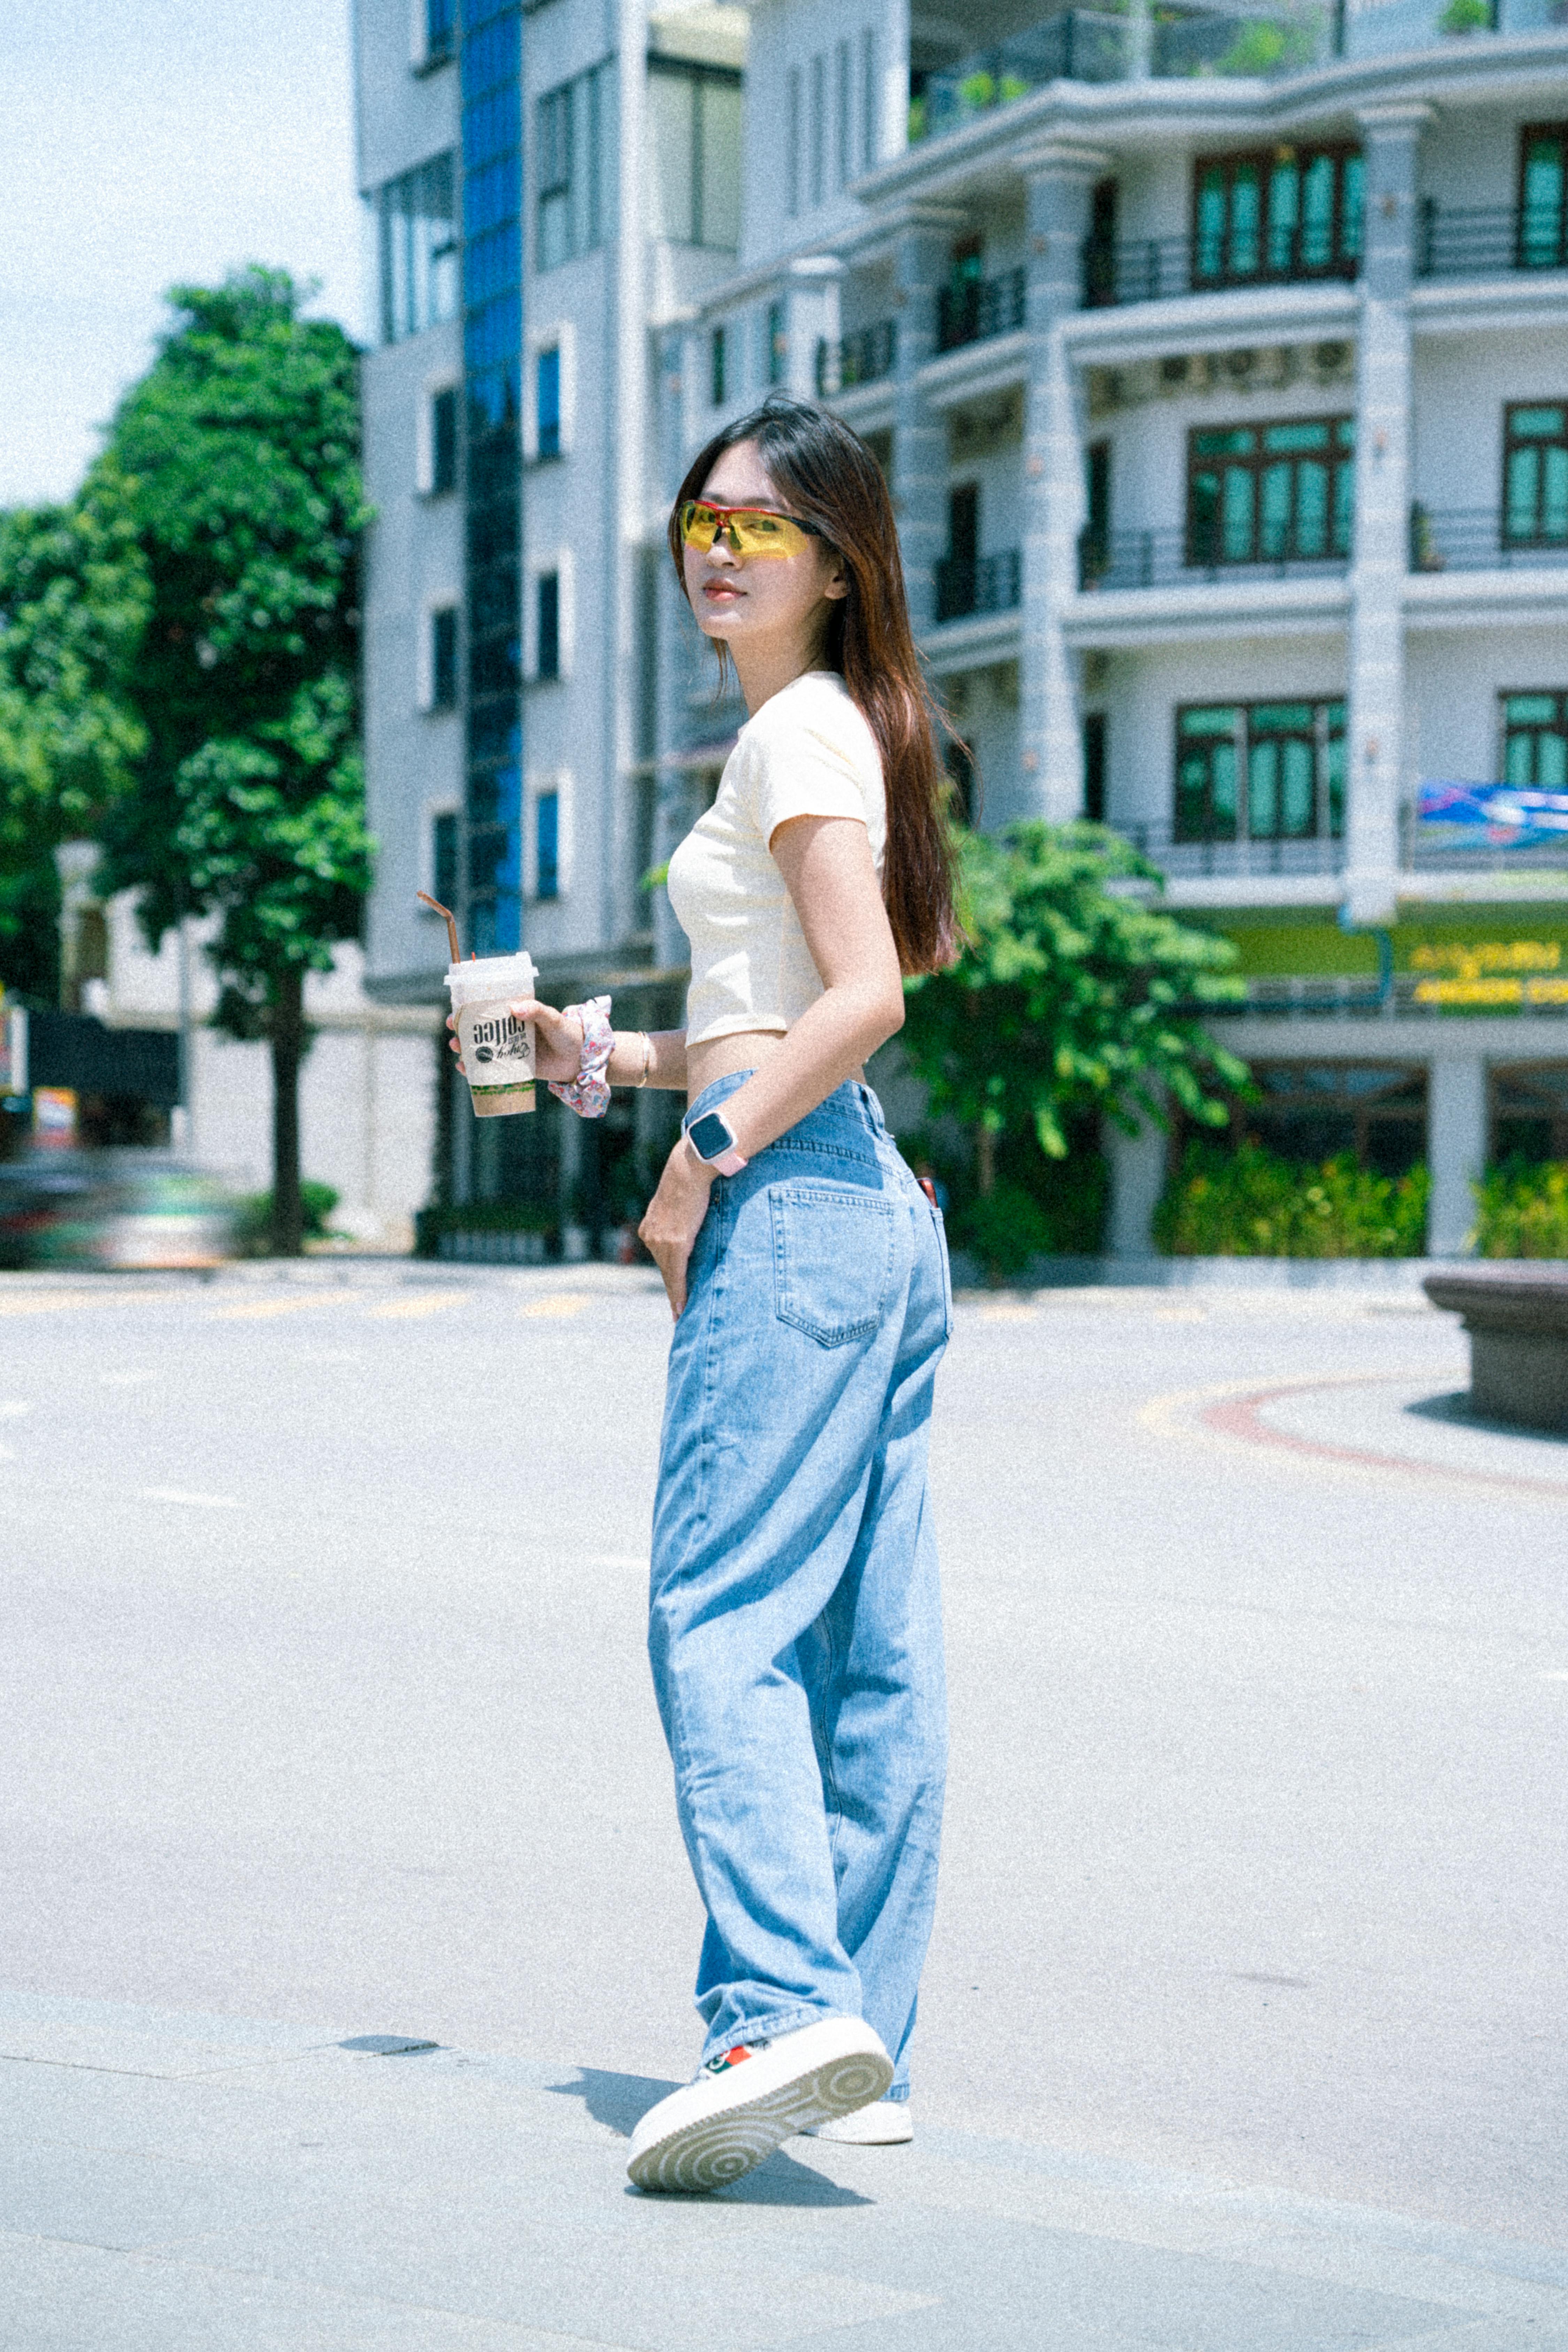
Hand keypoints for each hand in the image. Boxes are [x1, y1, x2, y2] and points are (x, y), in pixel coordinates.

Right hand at [446, 996, 582, 1081]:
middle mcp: (509, 1033)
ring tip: (457, 1050)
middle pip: (479, 1031)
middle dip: (462, 1031)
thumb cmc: (568, 1033)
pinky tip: (465, 1070)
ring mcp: (510, 1051)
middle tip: (453, 1033)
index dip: (469, 1010)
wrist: (581, 1060)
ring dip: (466, 1050)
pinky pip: (491, 1069)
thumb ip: (536, 1011)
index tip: (456, 1011)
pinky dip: (476, 1070)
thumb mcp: (552, 1018)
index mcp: (516, 1016)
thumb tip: (514, 1008)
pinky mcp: (514, 1069)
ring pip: (482, 1050)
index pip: (488, 1010)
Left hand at [638, 1135, 714, 1318]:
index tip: (671, 1297)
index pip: (660, 1260)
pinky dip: (679, 1292)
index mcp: (650, 1228)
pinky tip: (681, 1307)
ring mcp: (661, 1241)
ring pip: (669, 1276)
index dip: (668, 1280)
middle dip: (672, 1292)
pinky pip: (677, 1275)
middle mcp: (651, 1237)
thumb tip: (687, 1229)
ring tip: (681, 1314)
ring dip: (676, 1297)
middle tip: (678, 1313)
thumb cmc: (688, 1182)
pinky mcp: (675, 1244)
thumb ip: (677, 1221)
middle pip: (664, 1271)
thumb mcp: (677, 1205)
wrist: (688, 1171)